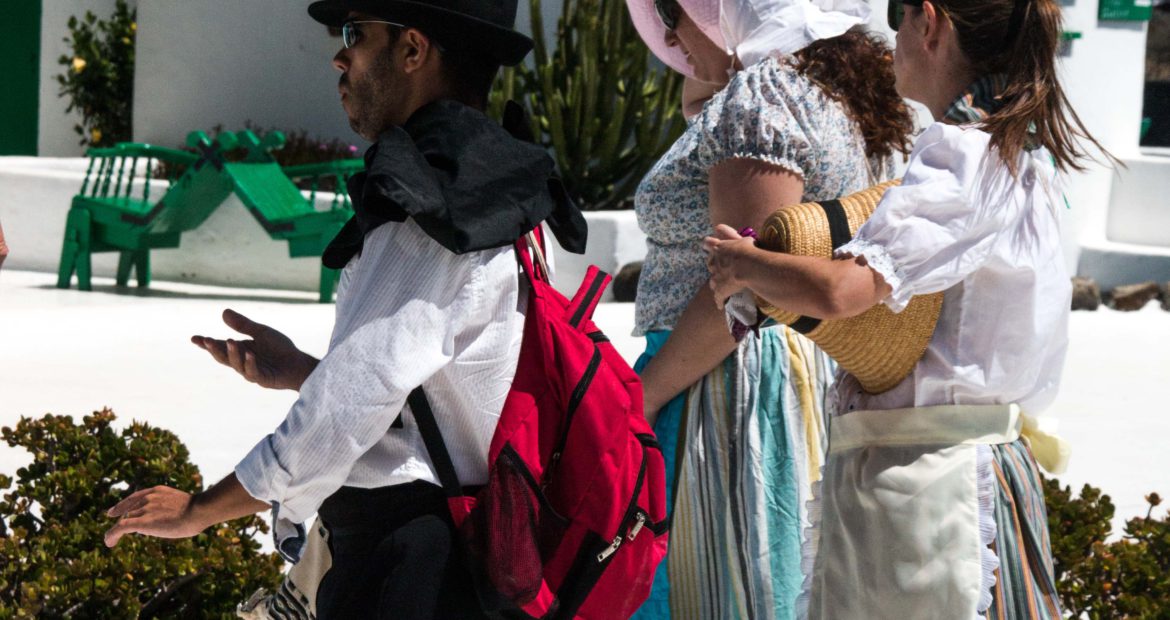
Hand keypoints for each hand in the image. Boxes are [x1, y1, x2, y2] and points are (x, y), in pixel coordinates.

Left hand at [104, 486, 206, 546]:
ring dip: (117, 530)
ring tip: (110, 541)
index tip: (113, 512)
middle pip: (130, 511)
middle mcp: (148, 498)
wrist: (198, 510)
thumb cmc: (199, 510)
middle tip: (115, 531)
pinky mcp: (141, 522)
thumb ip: (174, 509)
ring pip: (126, 520)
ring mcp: (145, 509)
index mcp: (158, 491)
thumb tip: (175, 519)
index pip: (136, 497)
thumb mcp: (185, 504)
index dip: (123, 505)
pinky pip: (120, 528)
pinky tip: (109, 542)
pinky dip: (112, 535)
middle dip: (123, 520)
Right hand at [191, 309, 317, 390]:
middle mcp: (241, 361)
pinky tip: (249, 354)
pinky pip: (253, 372)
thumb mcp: (261, 332)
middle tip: (206, 340)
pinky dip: (250, 363)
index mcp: (239, 350)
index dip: (206, 343)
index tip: (194, 338)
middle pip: (223, 357)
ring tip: (231, 341)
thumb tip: (223, 312)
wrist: (298, 363)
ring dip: (232, 353)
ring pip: (236, 365)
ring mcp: (250, 371)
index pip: (219, 346)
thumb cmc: (280, 348)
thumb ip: (243, 324)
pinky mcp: (262, 379)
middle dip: (214, 349)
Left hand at [703, 224, 756, 308]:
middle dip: (713, 264)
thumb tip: (719, 226)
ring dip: (716, 282)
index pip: (708, 243)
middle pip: (710, 263)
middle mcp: (715, 262)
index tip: (705, 244)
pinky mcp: (720, 290)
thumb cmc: (748, 250)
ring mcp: (716, 277)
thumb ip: (731, 233)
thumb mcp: (742, 238)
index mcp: (719, 248)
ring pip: (712, 281)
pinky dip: (719, 301)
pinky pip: (718, 298)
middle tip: (719, 267)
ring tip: (720, 286)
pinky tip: (719, 305)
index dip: (708, 244)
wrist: (749, 267)